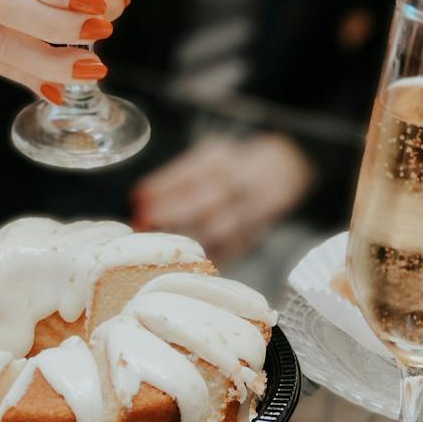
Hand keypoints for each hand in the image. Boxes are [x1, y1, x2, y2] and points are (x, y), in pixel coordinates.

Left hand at [131, 134, 315, 264]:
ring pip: (219, 228)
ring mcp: (252, 211)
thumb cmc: (230, 167)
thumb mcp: (207, 157)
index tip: (138, 198)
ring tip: (158, 244)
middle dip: (171, 212)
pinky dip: (205, 258)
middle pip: (206, 199)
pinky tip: (182, 264)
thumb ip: (177, 178)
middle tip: (143, 223)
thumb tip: (140, 200)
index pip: (192, 172)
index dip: (163, 187)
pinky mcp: (255, 236)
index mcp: (224, 159)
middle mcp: (241, 182)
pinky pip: (230, 251)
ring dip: (185, 238)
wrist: (284, 172)